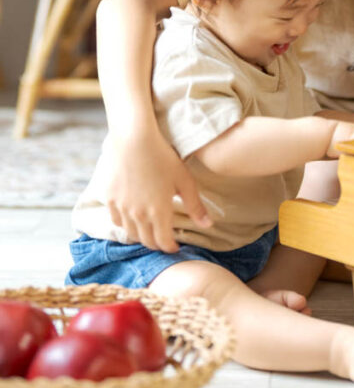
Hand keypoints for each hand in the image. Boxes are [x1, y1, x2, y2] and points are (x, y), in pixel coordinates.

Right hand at [103, 129, 211, 252]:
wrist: (134, 140)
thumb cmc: (163, 157)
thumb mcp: (184, 180)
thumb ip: (195, 206)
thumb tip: (208, 225)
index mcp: (158, 213)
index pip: (164, 242)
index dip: (171, 248)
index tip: (175, 247)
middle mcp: (138, 215)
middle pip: (147, 241)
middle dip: (157, 244)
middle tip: (164, 240)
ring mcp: (122, 208)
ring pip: (131, 233)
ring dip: (141, 236)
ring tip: (149, 231)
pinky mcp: (110, 199)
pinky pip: (116, 220)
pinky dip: (125, 225)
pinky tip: (131, 219)